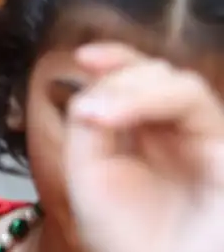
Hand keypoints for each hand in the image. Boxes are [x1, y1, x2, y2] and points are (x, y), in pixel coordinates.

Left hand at [65, 43, 223, 251]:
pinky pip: (199, 107)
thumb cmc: (126, 237)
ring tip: (99, 115)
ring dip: (134, 88)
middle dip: (120, 76)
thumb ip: (87, 128)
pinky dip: (152, 100)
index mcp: (148, 134)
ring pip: (183, 86)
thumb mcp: (90, 174)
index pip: (139, 79)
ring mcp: (208, 143)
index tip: (84, 59)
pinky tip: (114, 117)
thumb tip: (90, 92)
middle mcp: (181, 134)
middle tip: (89, 110)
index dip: (116, 58)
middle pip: (161, 74)